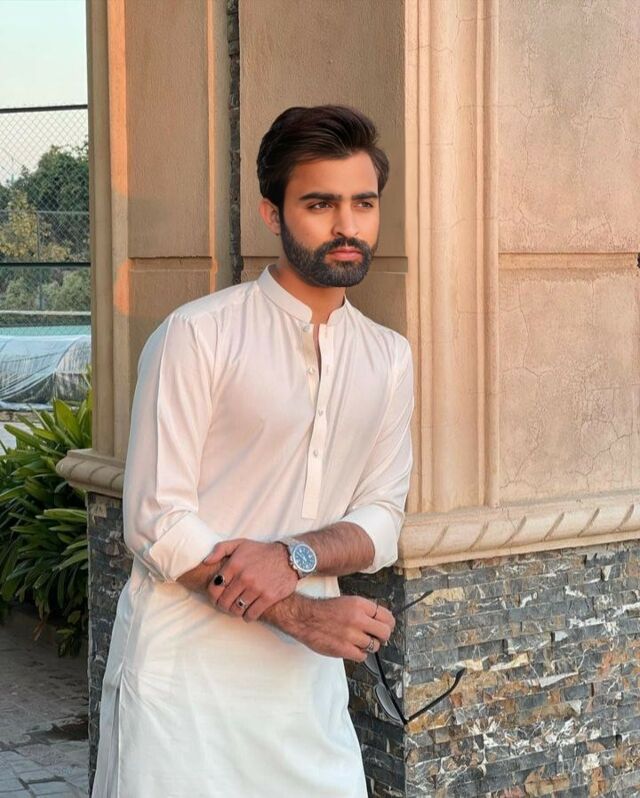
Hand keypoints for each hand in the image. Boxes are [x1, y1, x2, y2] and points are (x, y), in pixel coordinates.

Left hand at [203, 538, 298, 620]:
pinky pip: (251, 614)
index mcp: (234, 564)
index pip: (214, 588)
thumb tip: (205, 562)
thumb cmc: (261, 551)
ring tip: (237, 608)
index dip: (213, 595)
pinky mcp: (269, 597)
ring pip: (236, 609)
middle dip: (223, 606)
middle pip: (224, 602)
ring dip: (235, 611)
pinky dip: (247, 617)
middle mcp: (244, 577)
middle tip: (226, 605)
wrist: (289, 557)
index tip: (217, 597)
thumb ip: (220, 549)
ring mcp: (257, 588)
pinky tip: (248, 613)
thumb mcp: (240, 544)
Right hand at [267, 594, 395, 661]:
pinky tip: (353, 648)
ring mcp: (351, 635)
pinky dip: (360, 654)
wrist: (305, 618)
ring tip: (360, 642)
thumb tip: (380, 621)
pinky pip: (362, 656)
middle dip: (383, 637)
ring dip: (369, 646)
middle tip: (377, 638)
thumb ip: (364, 611)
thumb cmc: (325, 610)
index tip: (386, 627)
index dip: (389, 624)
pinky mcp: (343, 649)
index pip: (386, 616)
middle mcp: (357, 619)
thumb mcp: (348, 602)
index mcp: (360, 604)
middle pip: (385, 633)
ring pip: (374, 646)